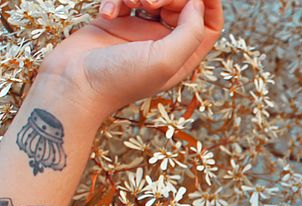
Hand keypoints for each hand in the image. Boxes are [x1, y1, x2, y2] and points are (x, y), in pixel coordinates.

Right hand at [37, 0, 222, 117]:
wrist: (73, 83)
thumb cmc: (120, 80)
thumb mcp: (166, 60)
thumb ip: (190, 33)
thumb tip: (198, 4)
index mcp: (183, 56)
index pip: (208, 24)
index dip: (209, 4)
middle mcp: (165, 43)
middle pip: (181, 5)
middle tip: (149, 3)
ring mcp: (140, 31)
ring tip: (130, 3)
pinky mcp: (116, 22)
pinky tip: (107, 14)